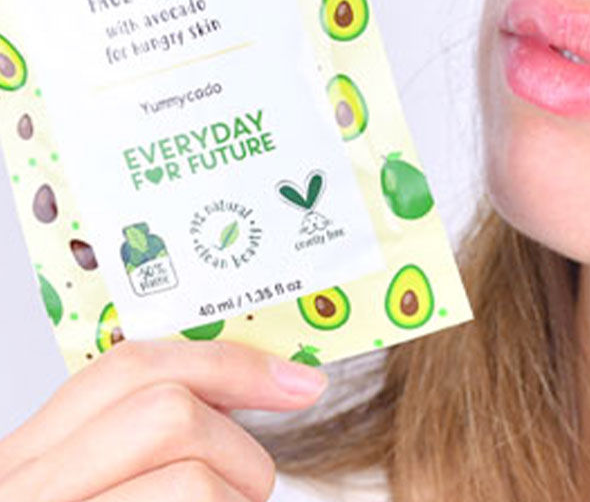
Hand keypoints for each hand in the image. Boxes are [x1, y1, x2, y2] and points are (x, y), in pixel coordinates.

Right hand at [0, 337, 328, 501]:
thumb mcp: (90, 492)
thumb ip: (134, 448)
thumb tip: (241, 390)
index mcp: (22, 463)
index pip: (128, 367)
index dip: (227, 364)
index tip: (297, 381)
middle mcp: (26, 493)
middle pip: (170, 412)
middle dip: (239, 448)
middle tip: (250, 491)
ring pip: (194, 480)